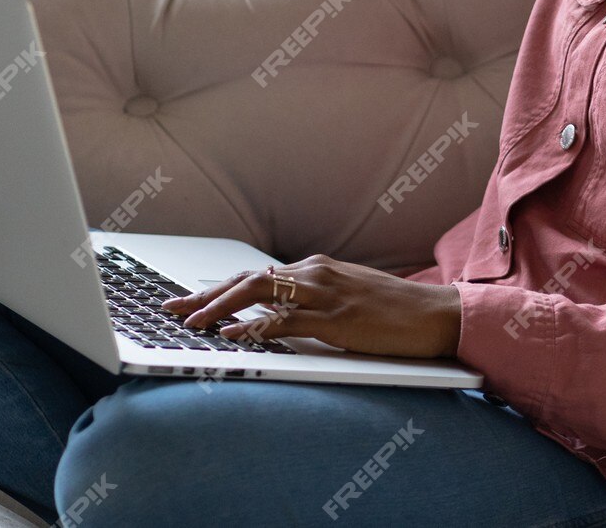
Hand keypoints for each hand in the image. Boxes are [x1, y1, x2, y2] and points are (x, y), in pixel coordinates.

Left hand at [162, 256, 461, 358]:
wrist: (434, 314)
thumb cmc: (393, 311)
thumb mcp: (346, 297)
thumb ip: (312, 301)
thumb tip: (275, 312)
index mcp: (315, 268)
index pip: (255, 276)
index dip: (218, 289)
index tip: (187, 301)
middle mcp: (314, 274)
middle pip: (247, 280)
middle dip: (205, 296)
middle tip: (171, 309)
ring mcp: (324, 294)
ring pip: (259, 294)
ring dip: (220, 309)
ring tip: (192, 323)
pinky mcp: (335, 319)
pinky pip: (286, 321)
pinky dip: (255, 328)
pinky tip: (234, 336)